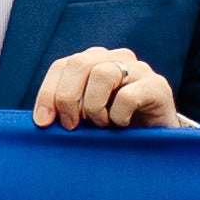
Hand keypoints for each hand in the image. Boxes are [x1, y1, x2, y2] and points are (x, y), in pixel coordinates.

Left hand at [30, 47, 179, 128]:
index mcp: (94, 61)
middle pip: (79, 64)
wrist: (157, 141)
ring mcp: (139, 69)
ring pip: (103, 74)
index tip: (43, 122)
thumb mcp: (85, 116)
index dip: (47, 93)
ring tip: (101, 124)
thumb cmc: (115, 128)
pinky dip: (118, 116)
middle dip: (67, 98)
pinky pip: (127, 96)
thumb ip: (66, 110)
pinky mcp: (158, 86)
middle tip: (71, 126)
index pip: (62, 65)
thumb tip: (41, 120)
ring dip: (94, 107)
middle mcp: (116, 58)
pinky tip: (122, 126)